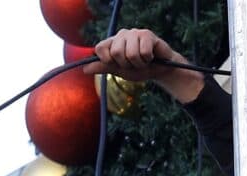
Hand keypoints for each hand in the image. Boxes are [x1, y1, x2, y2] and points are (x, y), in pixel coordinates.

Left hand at [87, 27, 203, 103]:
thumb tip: (85, 69)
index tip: (117, 65)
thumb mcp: (119, 71)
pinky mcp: (147, 34)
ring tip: (144, 61)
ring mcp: (134, 33)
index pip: (100, 48)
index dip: (107, 60)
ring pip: (130, 53)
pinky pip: (143, 51)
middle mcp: (121, 35)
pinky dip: (148, 59)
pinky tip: (151, 57)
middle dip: (127, 64)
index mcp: (112, 42)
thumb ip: (103, 68)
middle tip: (134, 64)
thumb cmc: (140, 69)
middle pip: (116, 52)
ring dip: (139, 64)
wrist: (161, 70)